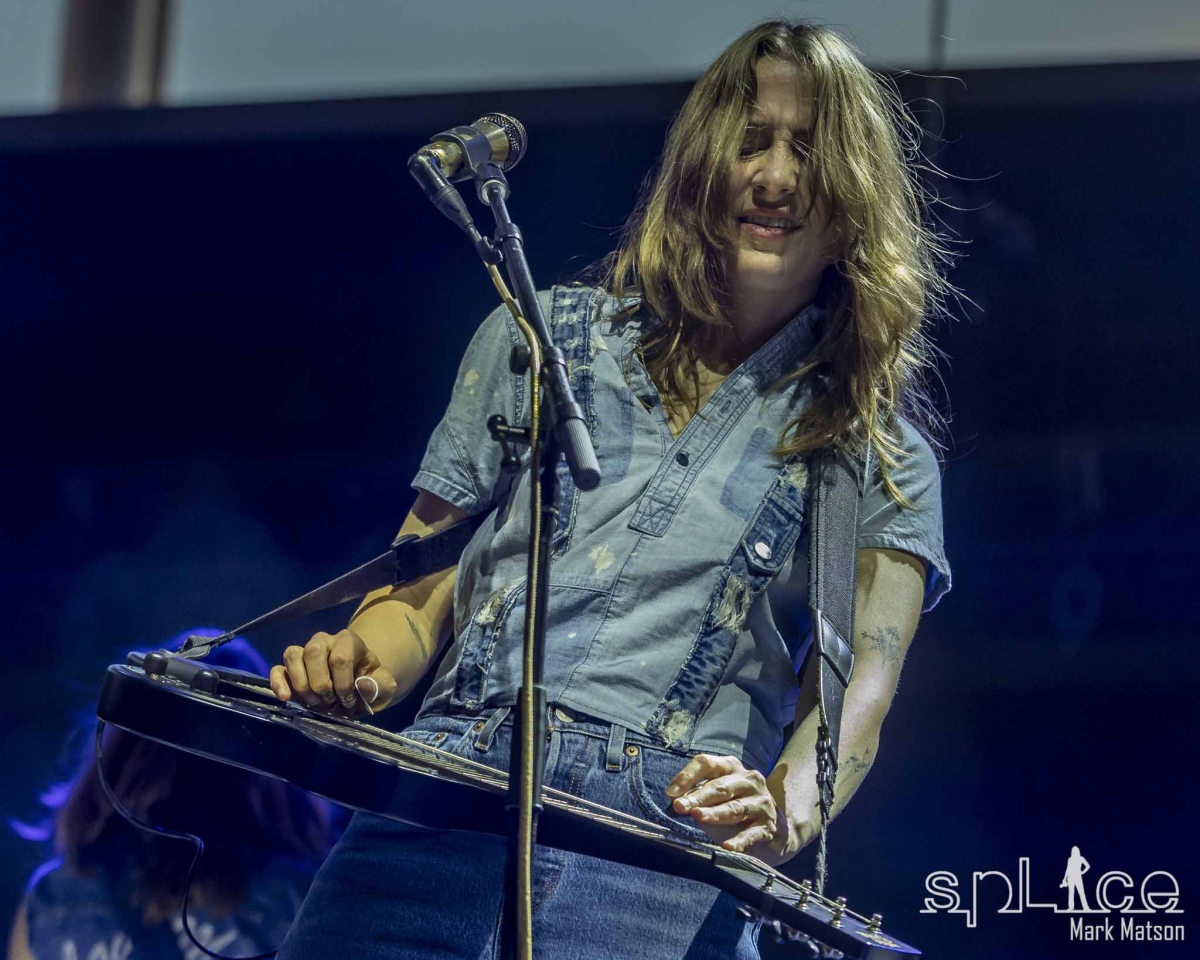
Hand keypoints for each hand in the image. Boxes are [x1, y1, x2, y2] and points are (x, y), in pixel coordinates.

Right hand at [269, 628, 396, 715]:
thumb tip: (361, 686)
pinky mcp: (290, 668)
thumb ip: (379, 686)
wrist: (359, 687)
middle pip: (313, 652)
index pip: (340, 658)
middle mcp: (324, 640)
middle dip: (321, 684)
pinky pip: (277, 668)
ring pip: (293, 655)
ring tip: (315, 703)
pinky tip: (285, 698)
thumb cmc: (371, 683)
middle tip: (331, 703)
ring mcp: (305, 651)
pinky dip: (278, 682)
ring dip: (302, 685)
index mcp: (349, 641)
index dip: (343, 684)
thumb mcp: (385, 687)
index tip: (349, 701)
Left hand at [666, 754, 794, 863]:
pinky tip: (727, 846)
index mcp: (731, 767)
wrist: (772, 825)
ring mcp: (761, 802)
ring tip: (698, 817)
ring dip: (715, 813)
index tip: (671, 793)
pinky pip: (752, 833)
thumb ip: (696, 794)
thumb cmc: (733, 805)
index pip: (707, 763)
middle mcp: (749, 780)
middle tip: (679, 806)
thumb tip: (674, 799)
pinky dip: (740, 840)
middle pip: (720, 787)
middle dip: (698, 797)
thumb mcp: (715, 794)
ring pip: (734, 808)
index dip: (687, 776)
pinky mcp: (768, 825)